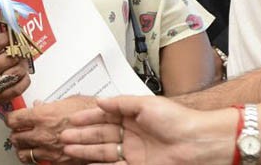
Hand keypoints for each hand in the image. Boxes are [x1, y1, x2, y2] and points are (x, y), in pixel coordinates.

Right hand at [0, 32, 30, 116]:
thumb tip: (6, 38)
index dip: (8, 37)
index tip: (10, 36)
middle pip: (10, 57)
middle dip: (18, 49)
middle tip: (19, 47)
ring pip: (17, 72)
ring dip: (23, 63)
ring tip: (21, 59)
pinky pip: (18, 89)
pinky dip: (24, 80)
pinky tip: (23, 74)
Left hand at [7, 96, 95, 162]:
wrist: (108, 128)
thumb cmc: (92, 112)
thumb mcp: (69, 101)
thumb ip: (50, 104)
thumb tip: (39, 104)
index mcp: (42, 116)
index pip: (13, 120)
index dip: (10, 119)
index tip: (12, 118)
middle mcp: (43, 134)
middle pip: (16, 138)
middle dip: (16, 134)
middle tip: (19, 131)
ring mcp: (50, 151)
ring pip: (24, 155)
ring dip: (24, 149)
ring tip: (27, 144)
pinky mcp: (58, 162)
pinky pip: (40, 163)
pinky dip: (39, 158)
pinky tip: (42, 152)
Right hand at [60, 96, 234, 164]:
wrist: (196, 143)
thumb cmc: (177, 120)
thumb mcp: (145, 104)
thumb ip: (121, 103)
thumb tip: (100, 101)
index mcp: (134, 116)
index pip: (105, 116)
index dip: (88, 118)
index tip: (72, 119)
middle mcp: (132, 133)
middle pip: (101, 134)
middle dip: (82, 135)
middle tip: (64, 136)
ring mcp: (134, 152)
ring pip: (103, 151)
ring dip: (85, 150)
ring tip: (68, 148)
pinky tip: (86, 163)